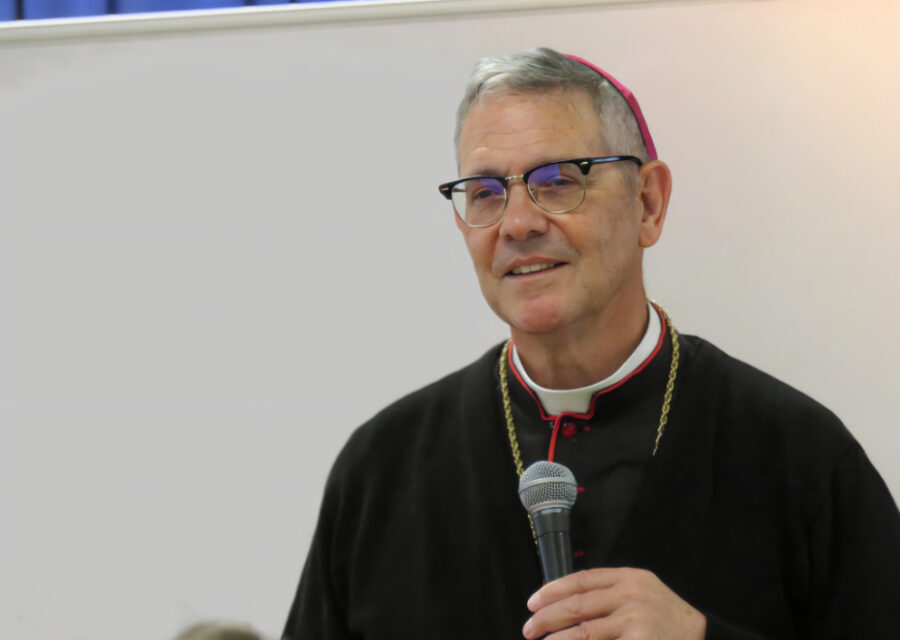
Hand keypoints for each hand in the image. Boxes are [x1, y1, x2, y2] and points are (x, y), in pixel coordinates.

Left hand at [522, 567, 705, 639]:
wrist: (701, 637)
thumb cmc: (665, 617)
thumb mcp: (642, 591)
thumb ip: (610, 591)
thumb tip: (564, 600)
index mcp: (628, 578)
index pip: (581, 579)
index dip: (552, 590)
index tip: (533, 602)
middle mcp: (631, 595)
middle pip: (577, 605)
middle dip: (546, 617)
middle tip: (529, 628)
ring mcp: (636, 621)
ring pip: (583, 632)